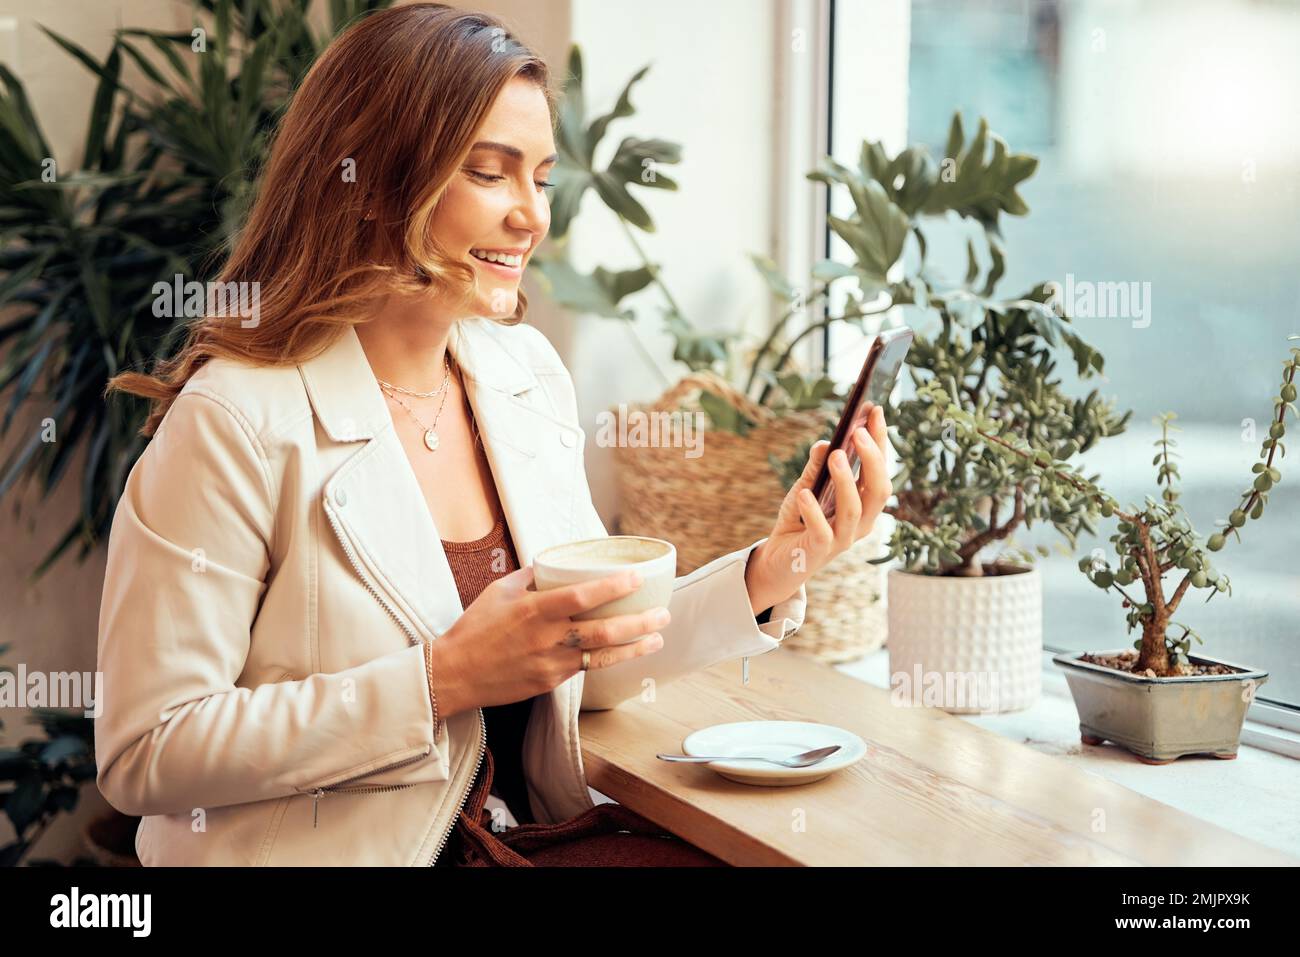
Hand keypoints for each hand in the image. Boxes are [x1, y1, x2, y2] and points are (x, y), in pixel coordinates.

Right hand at [425, 566, 669, 717]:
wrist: (454, 674)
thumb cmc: (475, 628)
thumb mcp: (500, 591)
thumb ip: (532, 577)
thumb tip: (555, 564)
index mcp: (534, 610)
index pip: (582, 596)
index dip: (613, 587)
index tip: (636, 578)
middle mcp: (546, 638)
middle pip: (603, 631)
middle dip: (639, 623)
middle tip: (662, 614)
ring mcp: (550, 664)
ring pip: (602, 655)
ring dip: (634, 647)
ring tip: (657, 638)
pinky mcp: (550, 683)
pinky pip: (585, 667)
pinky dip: (607, 658)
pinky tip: (625, 652)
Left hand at [745, 403, 890, 613]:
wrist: (777, 562)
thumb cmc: (797, 522)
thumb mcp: (805, 488)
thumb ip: (816, 468)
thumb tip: (824, 442)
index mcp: (863, 504)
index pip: (879, 470)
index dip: (880, 442)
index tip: (875, 411)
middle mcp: (860, 522)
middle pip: (878, 490)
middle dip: (873, 459)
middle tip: (859, 432)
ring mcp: (842, 539)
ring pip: (854, 509)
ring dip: (846, 481)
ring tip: (836, 455)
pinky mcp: (819, 552)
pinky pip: (822, 531)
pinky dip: (813, 511)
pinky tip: (803, 493)